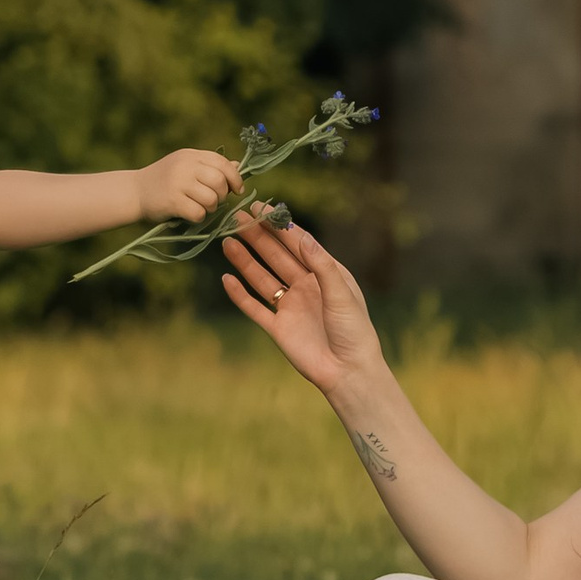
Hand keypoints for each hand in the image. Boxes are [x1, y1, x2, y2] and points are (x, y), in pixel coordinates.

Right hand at [137, 146, 242, 224]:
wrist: (134, 191)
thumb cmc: (164, 180)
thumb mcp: (186, 167)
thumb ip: (210, 166)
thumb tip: (238, 166)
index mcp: (191, 155)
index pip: (222, 163)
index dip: (235, 178)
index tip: (237, 189)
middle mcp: (185, 166)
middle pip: (220, 181)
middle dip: (222, 195)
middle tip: (214, 201)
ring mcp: (178, 183)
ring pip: (211, 199)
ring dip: (211, 208)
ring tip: (200, 207)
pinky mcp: (172, 201)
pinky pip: (198, 212)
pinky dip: (198, 217)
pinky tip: (190, 214)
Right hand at [220, 216, 386, 409]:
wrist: (347, 371)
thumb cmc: (354, 330)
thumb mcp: (341, 293)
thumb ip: (322, 265)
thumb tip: (303, 236)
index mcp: (324, 274)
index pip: (298, 244)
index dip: (279, 226)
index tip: (261, 208)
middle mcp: (305, 287)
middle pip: (276, 257)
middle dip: (257, 237)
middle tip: (237, 218)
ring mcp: (289, 307)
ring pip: (262, 278)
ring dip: (245, 261)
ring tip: (227, 241)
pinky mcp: (277, 328)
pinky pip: (254, 308)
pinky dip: (239, 295)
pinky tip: (226, 279)